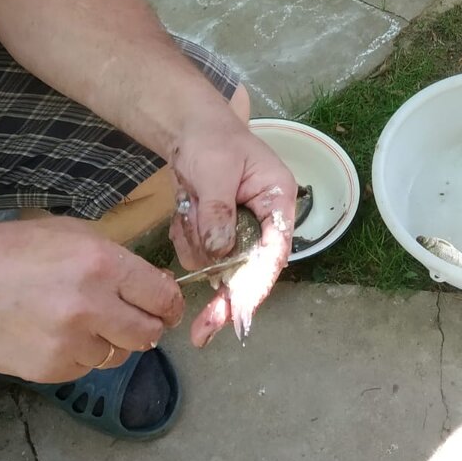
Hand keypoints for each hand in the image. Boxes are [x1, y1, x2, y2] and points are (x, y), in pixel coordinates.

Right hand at [0, 218, 182, 382]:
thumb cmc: (19, 251)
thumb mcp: (75, 236)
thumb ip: (121, 260)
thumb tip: (160, 285)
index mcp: (103, 265)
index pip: (162, 297)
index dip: (171, 304)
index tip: (169, 307)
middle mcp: (92, 306)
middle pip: (149, 333)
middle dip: (149, 325)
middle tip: (138, 317)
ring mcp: (70, 342)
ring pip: (120, 354)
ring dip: (114, 341)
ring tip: (90, 322)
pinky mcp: (51, 368)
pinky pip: (88, 368)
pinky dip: (83, 355)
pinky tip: (63, 334)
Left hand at [168, 115, 297, 346]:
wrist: (188, 128)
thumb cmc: (211, 138)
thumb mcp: (214, 170)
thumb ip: (219, 211)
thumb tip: (220, 252)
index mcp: (277, 199)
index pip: (275, 250)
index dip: (258, 283)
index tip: (239, 312)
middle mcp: (265, 219)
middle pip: (250, 270)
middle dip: (224, 297)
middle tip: (203, 332)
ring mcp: (241, 228)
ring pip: (218, 263)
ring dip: (195, 243)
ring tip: (188, 204)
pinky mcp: (218, 232)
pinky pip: (199, 254)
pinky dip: (184, 236)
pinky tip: (184, 208)